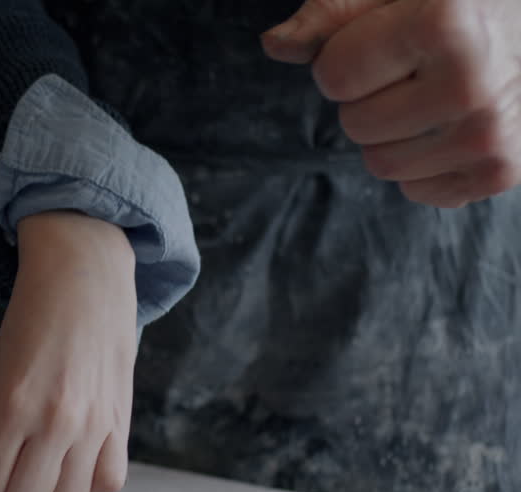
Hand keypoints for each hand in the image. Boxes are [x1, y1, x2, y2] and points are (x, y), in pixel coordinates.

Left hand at [0, 212, 137, 491]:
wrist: (81, 285)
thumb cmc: (27, 334)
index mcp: (13, 408)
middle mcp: (55, 421)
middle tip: (18, 464)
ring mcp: (93, 425)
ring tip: (50, 462)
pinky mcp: (121, 422)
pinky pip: (110, 484)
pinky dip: (92, 484)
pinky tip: (79, 461)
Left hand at [262, 0, 520, 207]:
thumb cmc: (458, 3)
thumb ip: (332, 12)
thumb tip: (276, 45)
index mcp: (446, 26)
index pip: (333, 76)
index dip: (344, 57)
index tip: (383, 41)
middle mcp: (473, 87)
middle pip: (355, 126)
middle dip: (368, 98)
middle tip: (412, 70)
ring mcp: (492, 135)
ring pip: (381, 165)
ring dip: (393, 134)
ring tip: (434, 95)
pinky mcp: (502, 172)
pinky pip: (417, 191)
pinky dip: (424, 164)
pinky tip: (453, 123)